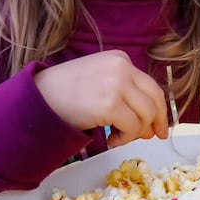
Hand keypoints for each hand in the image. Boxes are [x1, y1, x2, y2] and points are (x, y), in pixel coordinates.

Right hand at [33, 50, 169, 146]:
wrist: (39, 97)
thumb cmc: (65, 92)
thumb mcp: (100, 80)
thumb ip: (125, 94)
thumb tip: (150, 123)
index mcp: (120, 59)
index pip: (151, 86)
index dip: (160, 109)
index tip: (159, 125)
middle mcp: (121, 68)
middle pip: (154, 100)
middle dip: (156, 122)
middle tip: (151, 137)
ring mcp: (116, 85)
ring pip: (146, 116)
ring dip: (135, 133)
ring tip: (118, 137)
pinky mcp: (109, 104)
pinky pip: (132, 127)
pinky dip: (125, 139)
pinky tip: (111, 140)